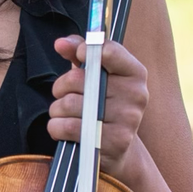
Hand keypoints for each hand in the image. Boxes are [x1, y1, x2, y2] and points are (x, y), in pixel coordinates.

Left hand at [49, 32, 148, 176]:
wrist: (118, 147)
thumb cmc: (102, 104)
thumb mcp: (95, 76)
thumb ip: (79, 53)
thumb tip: (61, 43)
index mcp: (135, 73)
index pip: (109, 51)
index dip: (86, 50)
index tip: (79, 55)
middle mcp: (136, 94)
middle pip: (78, 80)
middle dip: (61, 86)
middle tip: (63, 93)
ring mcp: (127, 119)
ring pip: (69, 104)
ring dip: (57, 109)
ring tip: (64, 113)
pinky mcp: (114, 142)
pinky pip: (69, 128)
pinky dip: (56, 127)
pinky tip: (62, 129)